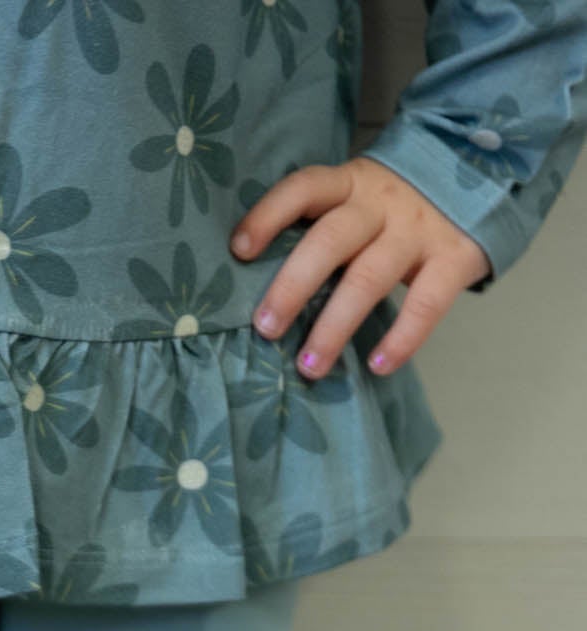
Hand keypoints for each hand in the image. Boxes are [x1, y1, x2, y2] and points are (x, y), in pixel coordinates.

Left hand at [229, 157, 491, 378]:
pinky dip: (402, 337)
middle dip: (293, 286)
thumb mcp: (360, 199)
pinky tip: (378, 365)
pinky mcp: (455, 256)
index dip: (269, 214)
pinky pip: (426, 303)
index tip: (239, 250)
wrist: (482, 173)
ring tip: (310, 366)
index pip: (304, 188)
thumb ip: (323, 229)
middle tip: (265, 328)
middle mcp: (381, 203)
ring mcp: (418, 229)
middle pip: (330, 240)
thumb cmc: (397, 207)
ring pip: (369, 277)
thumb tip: (268, 294)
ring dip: (335, 325)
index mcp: (350, 184)